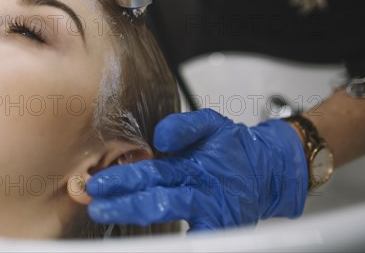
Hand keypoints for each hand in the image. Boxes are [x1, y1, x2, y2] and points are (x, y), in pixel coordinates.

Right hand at [86, 109, 307, 230]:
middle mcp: (182, 188)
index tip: (99, 185)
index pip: (142, 174)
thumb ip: (185, 125)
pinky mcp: (220, 220)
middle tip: (97, 204)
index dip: (120, 180)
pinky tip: (178, 242)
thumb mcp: (210, 124)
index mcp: (174, 167)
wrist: (267, 161)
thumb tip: (162, 138)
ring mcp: (200, 205)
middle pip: (147, 195)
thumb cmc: (233, 146)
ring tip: (114, 212)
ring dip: (139, 211)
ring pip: (166, 208)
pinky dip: (189, 239)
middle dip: (121, 200)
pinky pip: (202, 233)